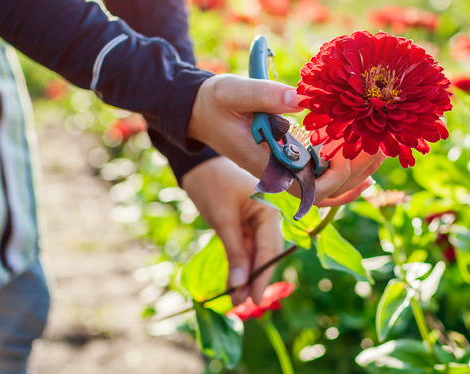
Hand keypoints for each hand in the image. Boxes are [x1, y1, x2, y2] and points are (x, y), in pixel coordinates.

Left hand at [181, 157, 282, 304]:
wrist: (199, 166)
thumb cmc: (213, 185)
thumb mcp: (223, 220)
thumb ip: (234, 253)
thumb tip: (239, 285)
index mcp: (270, 210)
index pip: (270, 248)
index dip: (263, 275)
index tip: (255, 298)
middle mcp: (269, 218)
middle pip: (266, 254)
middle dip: (255, 279)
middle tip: (243, 303)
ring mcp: (258, 223)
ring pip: (256, 255)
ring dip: (246, 276)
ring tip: (236, 300)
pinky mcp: (246, 228)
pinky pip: (246, 251)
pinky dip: (239, 267)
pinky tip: (234, 285)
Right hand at [187, 73, 384, 205]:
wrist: (200, 111)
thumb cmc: (216, 101)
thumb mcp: (236, 92)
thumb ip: (266, 95)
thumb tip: (301, 99)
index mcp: (267, 163)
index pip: (309, 186)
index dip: (337, 175)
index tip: (355, 149)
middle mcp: (278, 175)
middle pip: (326, 191)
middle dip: (357, 172)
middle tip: (383, 146)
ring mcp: (284, 173)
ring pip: (327, 192)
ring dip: (355, 177)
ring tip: (382, 153)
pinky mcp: (288, 164)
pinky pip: (320, 183)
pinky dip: (344, 182)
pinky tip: (366, 172)